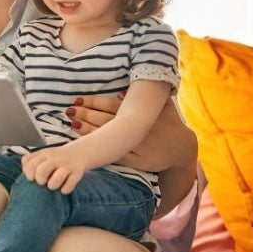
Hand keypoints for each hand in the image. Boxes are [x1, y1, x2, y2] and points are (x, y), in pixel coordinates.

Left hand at [21, 144, 85, 193]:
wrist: (79, 152)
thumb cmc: (56, 158)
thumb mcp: (42, 155)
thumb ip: (30, 161)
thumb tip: (24, 172)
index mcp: (44, 154)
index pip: (29, 165)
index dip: (29, 174)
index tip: (33, 177)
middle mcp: (54, 159)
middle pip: (41, 172)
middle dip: (40, 180)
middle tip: (43, 182)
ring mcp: (66, 165)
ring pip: (55, 180)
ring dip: (53, 186)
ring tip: (54, 184)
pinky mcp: (77, 173)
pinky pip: (69, 186)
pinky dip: (65, 189)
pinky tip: (64, 187)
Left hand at [66, 93, 195, 172]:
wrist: (183, 151)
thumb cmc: (170, 125)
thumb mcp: (164, 106)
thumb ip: (147, 96)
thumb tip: (121, 90)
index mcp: (140, 113)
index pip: (111, 105)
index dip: (93, 102)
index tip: (78, 100)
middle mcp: (136, 128)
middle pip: (105, 119)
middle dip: (85, 115)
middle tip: (69, 111)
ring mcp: (136, 145)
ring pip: (108, 137)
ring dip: (88, 131)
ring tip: (72, 124)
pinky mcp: (136, 161)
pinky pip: (115, 155)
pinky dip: (101, 150)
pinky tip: (87, 146)